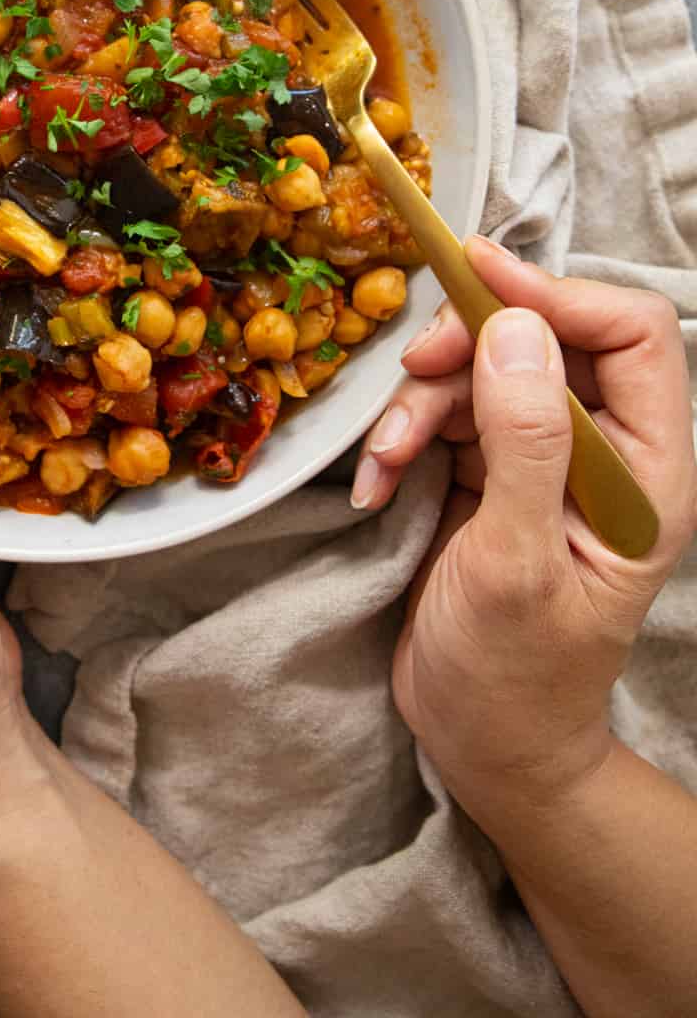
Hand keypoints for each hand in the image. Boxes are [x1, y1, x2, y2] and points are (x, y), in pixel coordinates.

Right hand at [352, 236, 696, 825]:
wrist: (482, 749)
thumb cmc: (514, 676)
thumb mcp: (515, 562)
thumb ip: (525, 441)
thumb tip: (516, 327)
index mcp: (645, 472)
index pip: (632, 335)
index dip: (558, 293)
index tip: (476, 274)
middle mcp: (605, 454)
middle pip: (547, 338)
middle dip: (470, 347)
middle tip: (412, 369)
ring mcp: (546, 461)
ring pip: (486, 371)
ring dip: (422, 403)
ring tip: (382, 462)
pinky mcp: (493, 474)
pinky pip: (448, 414)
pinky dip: (403, 437)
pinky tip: (377, 484)